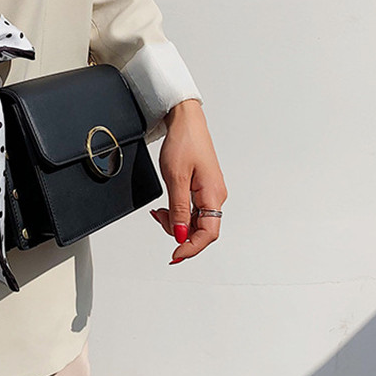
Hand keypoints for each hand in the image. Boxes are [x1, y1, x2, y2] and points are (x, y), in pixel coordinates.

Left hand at [148, 99, 226, 263]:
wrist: (185, 121)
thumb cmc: (184, 142)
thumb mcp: (176, 178)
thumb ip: (179, 209)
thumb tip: (180, 235)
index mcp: (213, 195)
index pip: (207, 233)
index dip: (191, 247)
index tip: (175, 254)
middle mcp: (215, 195)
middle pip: (201, 229)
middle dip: (179, 231)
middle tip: (159, 219)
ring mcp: (210, 192)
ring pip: (195, 220)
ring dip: (176, 221)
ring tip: (159, 211)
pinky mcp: (202, 187)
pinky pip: (192, 209)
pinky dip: (178, 212)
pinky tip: (166, 207)